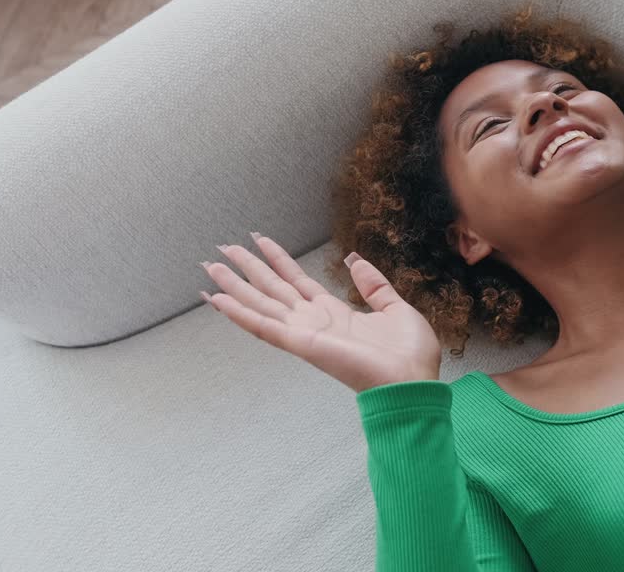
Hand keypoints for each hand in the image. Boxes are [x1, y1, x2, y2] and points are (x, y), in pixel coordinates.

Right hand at [198, 234, 441, 392]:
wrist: (411, 382)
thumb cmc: (409, 355)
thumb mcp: (395, 308)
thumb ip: (374, 286)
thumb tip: (355, 261)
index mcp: (336, 314)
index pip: (298, 282)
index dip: (279, 260)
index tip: (260, 241)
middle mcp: (314, 322)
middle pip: (273, 289)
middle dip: (249, 269)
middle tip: (224, 248)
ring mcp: (304, 333)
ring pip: (261, 303)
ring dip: (234, 286)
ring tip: (211, 267)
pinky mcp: (301, 344)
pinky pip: (263, 326)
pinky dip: (238, 313)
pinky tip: (216, 300)